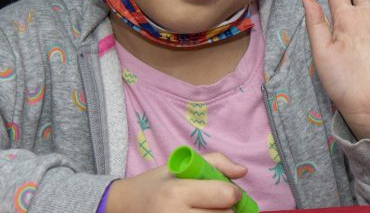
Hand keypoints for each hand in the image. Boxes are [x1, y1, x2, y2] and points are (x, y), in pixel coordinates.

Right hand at [106, 152, 245, 212]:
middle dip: (227, 208)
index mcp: (177, 192)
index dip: (233, 192)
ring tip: (207, 210)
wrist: (126, 206)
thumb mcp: (181, 165)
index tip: (228, 190)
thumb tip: (242, 172)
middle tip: (216, 203)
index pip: (224, 195)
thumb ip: (216, 162)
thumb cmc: (158, 184)